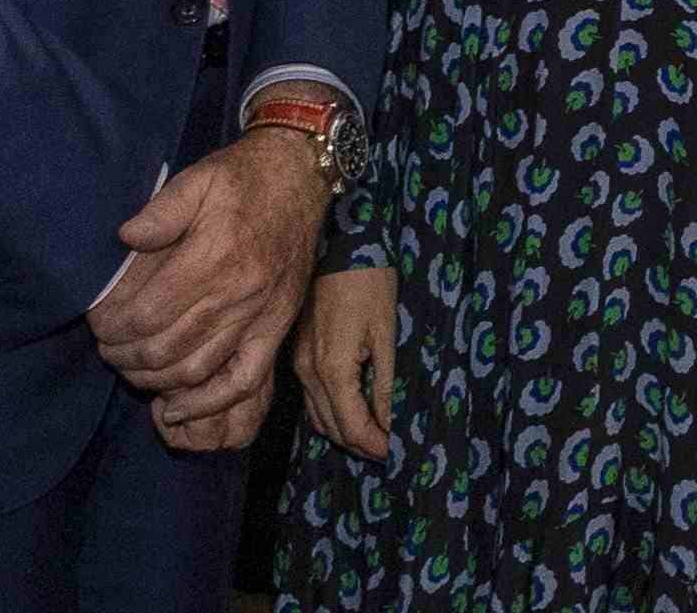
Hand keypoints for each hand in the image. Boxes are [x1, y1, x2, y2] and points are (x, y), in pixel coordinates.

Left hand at [89, 125, 331, 448]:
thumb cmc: (244, 177)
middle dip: (124, 355)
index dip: (113, 327)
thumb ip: (160, 210)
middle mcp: (238, 292)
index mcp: (215, 255)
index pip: (147, 314)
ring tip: (131, 367)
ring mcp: (260, 315)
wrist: (302, 177)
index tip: (98, 323)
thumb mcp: (198, 178)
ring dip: (152, 378)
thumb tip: (125, 239)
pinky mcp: (277, 327)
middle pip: (164, 348)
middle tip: (107, 347)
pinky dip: (206, 402)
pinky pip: (243, 380)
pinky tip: (175, 406)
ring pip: (195, 369)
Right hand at [294, 266, 398, 460]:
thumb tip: (392, 423)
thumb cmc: (371, 283)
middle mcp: (308, 372)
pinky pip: (312, 399)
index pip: (352, 427)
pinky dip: (331, 414)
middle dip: (361, 444)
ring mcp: (299, 364)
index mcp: (332, 369)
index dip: (376, 445)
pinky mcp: (299, 355)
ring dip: (345, 432)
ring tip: (376, 435)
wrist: (344, 244)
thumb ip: (386, 384)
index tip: (397, 452)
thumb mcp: (388, 334)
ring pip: (318, 418)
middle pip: (332, 429)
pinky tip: (353, 412)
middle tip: (390, 449)